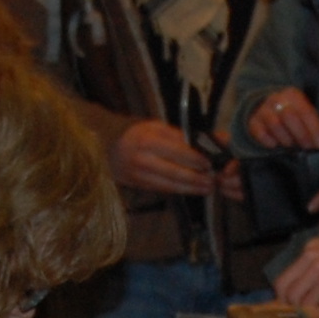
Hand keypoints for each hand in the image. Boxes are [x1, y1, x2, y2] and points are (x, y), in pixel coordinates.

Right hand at [111, 119, 234, 197]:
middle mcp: (143, 159)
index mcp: (148, 140)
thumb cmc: (136, 133)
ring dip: (190, 188)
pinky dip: (178, 190)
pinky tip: (191, 190)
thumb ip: (181, 135)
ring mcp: (139, 174)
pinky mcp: (137, 185)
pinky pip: (161, 189)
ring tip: (207, 189)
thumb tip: (209, 139)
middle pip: (175, 172)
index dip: (195, 159)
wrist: (106, 146)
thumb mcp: (156, 127)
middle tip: (213, 181)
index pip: (177, 151)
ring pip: (169, 185)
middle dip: (196, 178)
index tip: (210, 163)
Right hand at [247, 85, 318, 150]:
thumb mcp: (304, 114)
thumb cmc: (292, 115)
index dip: (315, 129)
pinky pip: (260, 133)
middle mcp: (277, 99)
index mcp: (294, 95)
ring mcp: (263, 110)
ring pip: (275, 124)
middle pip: (290, 117)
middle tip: (308, 148)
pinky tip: (275, 145)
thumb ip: (314, 126)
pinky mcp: (252, 121)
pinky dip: (269, 141)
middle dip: (301, 135)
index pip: (306, 111)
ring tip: (291, 145)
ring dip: (285, 138)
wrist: (266, 109)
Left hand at [274, 235, 318, 317]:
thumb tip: (310, 293)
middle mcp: (310, 255)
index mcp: (311, 248)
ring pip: (293, 297)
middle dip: (287, 305)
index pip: (286, 275)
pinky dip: (311, 314)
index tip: (293, 309)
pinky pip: (308, 303)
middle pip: (283, 286)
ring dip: (300, 311)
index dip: (287, 295)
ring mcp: (317, 268)